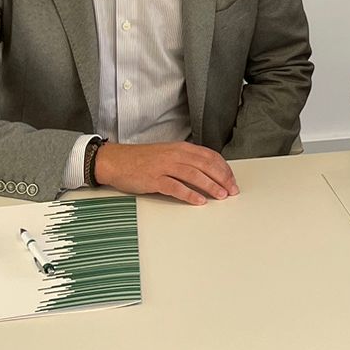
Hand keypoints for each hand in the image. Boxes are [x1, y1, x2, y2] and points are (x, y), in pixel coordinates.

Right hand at [91, 141, 238, 204]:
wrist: (116, 160)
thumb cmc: (142, 159)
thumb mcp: (169, 154)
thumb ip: (187, 160)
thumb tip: (208, 171)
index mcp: (181, 148)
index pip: (210, 156)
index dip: (224, 169)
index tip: (232, 180)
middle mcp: (176, 155)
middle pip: (206, 165)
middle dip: (222, 178)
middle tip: (232, 190)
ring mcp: (165, 166)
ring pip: (194, 175)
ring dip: (210, 186)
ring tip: (221, 196)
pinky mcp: (154, 179)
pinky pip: (176, 187)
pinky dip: (189, 194)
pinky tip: (199, 201)